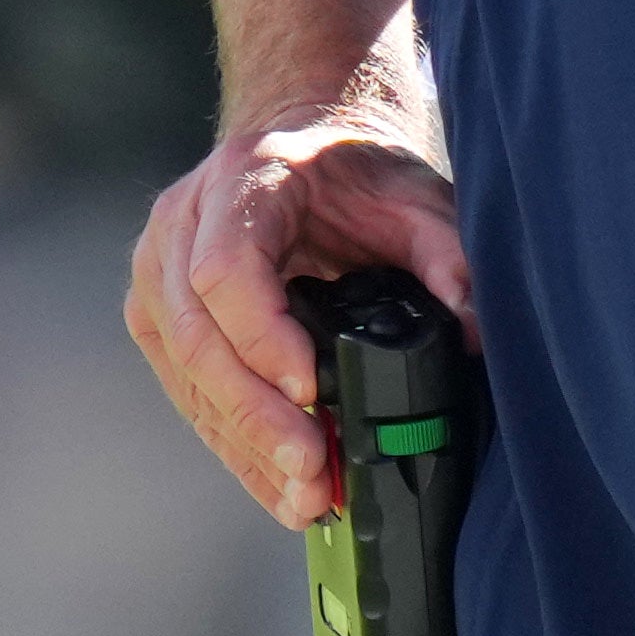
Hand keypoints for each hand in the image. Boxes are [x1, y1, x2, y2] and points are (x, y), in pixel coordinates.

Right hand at [126, 108, 480, 531]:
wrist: (306, 137)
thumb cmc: (355, 169)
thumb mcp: (416, 197)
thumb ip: (447, 255)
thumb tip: (474, 329)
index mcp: (242, 180)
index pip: (227, 270)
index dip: (262, 337)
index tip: (311, 389)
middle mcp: (182, 225)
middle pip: (198, 336)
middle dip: (257, 415)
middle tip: (313, 468)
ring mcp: (160, 275)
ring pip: (188, 377)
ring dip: (246, 446)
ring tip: (305, 498)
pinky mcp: (160, 319)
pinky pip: (190, 393)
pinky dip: (236, 444)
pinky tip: (279, 486)